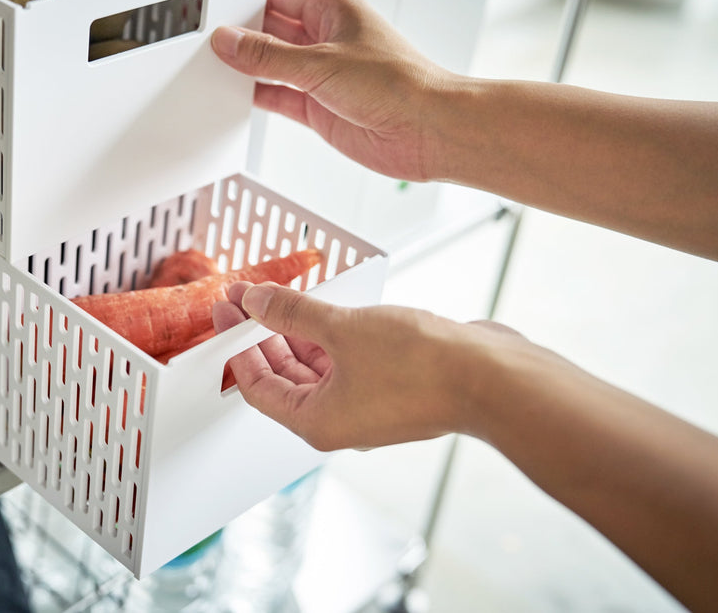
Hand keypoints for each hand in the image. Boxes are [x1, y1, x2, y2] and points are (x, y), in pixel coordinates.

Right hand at [211, 0, 455, 181]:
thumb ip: (270, 56)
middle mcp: (328, 40)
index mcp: (334, 10)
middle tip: (208, 42)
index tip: (217, 11)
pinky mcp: (321, 108)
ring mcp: (323, 75)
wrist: (428, 131)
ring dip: (249, 69)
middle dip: (243, 36)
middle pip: (272, 30)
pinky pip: (280, 97)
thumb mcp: (321, 64)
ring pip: (274, 66)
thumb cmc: (398, 84)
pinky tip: (239, 96)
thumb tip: (231, 42)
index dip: (246, 0)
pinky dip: (259, 97)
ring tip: (215, 69)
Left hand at [211, 281, 524, 450]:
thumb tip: (254, 301)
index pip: (256, 386)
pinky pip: (347, 361)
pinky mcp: (392, 387)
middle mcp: (339, 419)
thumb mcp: (341, 329)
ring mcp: (367, 405)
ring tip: (279, 297)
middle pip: (283, 377)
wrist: (492, 378)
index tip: (226, 312)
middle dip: (262, 335)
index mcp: (316, 421)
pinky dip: (330, 337)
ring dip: (296, 334)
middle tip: (246, 298)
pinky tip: (325, 308)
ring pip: (317, 368)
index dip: (235, 346)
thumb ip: (292, 313)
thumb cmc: (422, 368)